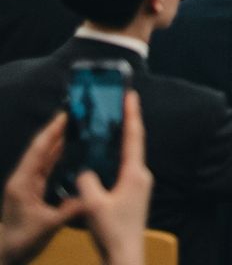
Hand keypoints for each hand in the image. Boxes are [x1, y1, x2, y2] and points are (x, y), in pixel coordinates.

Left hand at [0, 113, 83, 264]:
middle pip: (41, 149)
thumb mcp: (47, 225)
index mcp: (24, 181)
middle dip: (56, 131)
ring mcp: (28, 183)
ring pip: (44, 156)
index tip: (66, 114)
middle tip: (77, 114)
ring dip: (58, 140)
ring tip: (77, 126)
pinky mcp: (32, 189)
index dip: (51, 131)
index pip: (38, 150)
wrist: (7, 254)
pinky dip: (57, 154)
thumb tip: (91, 196)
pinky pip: (46, 165)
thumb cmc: (22, 239)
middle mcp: (24, 177)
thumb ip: (69, 209)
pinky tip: (70, 148)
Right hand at [76, 90, 150, 264]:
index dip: (131, 114)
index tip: (131, 95)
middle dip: (126, 123)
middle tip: (119, 104)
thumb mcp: (94, 205)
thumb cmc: (112, 231)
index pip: (134, 137)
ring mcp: (139, 186)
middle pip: (133, 143)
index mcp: (135, 173)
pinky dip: (117, 158)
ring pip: (129, 157)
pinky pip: (124, 169)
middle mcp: (141, 176)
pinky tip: (106, 160)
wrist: (125, 256)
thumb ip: (88, 182)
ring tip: (110, 126)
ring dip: (121, 141)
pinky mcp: (133, 195)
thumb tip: (85, 170)